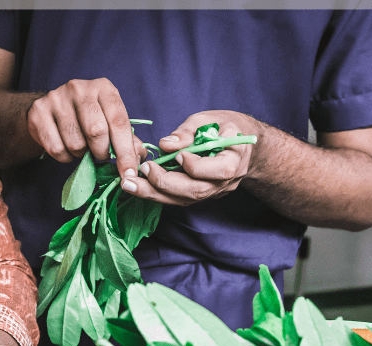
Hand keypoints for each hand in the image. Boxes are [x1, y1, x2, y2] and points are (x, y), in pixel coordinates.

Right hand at [27, 78, 146, 181]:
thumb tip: (138, 161)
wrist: (51, 109)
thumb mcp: (109, 121)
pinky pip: (56, 148)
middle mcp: (80, 88)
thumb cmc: (86, 117)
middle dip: (101, 152)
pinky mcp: (39, 112)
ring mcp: (57, 98)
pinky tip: (66, 147)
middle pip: (96, 132)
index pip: (119, 122)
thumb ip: (127, 140)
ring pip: (75, 143)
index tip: (129, 174)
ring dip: (81, 154)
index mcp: (104, 88)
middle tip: (99, 155)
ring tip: (81, 147)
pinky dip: (65, 157)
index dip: (125, 152)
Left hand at [134, 110, 260, 205]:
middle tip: (142, 171)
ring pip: (185, 200)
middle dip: (165, 183)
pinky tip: (139, 187)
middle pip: (196, 191)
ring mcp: (213, 191)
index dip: (195, 166)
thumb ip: (187, 132)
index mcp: (235, 159)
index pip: (218, 171)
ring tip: (130, 185)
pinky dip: (158, 194)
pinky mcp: (201, 195)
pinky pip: (180, 199)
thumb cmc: (226, 126)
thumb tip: (165, 144)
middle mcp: (225, 182)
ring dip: (155, 193)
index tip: (178, 154)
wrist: (242, 144)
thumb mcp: (209, 119)